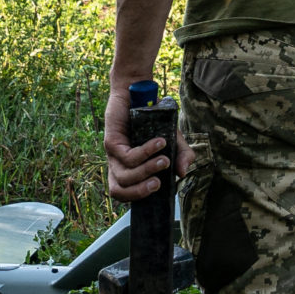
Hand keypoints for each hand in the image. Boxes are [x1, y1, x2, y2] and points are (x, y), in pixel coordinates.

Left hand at [103, 78, 187, 201]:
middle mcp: (119, 165)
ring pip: (124, 176)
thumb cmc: (155, 121)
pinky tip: (160, 143)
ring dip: (146, 171)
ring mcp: (113, 155)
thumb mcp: (174, 140)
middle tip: (159, 183)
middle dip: (140, 191)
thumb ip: (182, 155)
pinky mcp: (111, 142)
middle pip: (120, 191)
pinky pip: (128, 156)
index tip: (162, 192)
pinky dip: (146, 152)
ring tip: (165, 161)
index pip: (126, 195)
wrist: (140, 95)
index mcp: (130, 170)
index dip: (139, 198)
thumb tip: (182, 173)